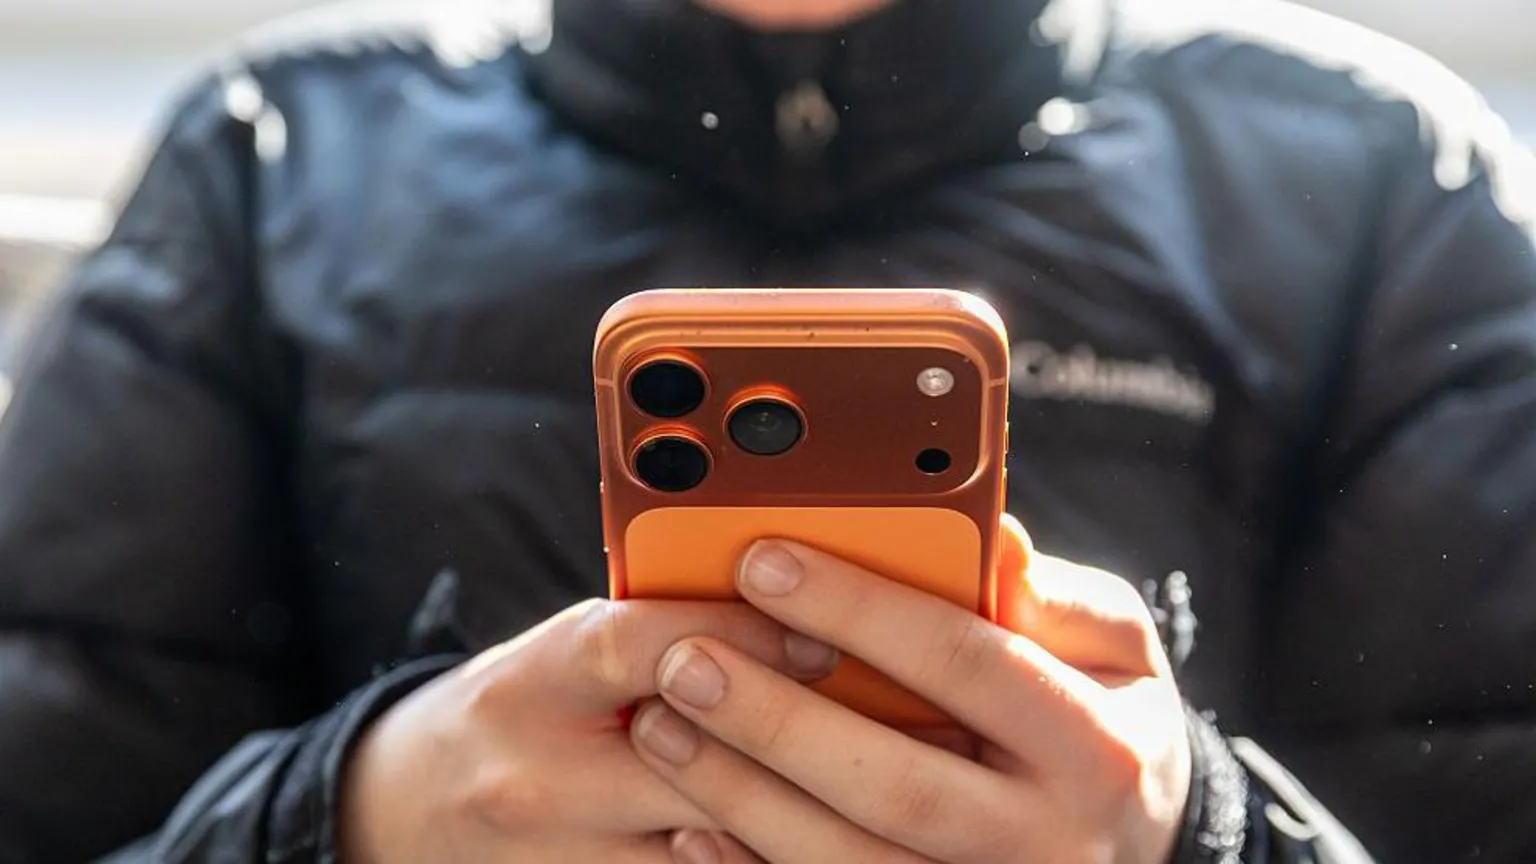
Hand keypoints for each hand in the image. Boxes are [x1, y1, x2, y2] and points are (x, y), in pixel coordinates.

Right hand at [338, 598, 839, 863]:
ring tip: (867, 786)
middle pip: (698, 762)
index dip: (747, 633)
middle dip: (798, 741)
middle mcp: (544, 777)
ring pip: (713, 844)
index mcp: (535, 679)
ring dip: (797, 814)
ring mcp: (565, 858)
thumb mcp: (562, 651)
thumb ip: (654, 633)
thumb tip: (788, 608)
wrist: (408, 807)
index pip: (646, 644)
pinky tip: (810, 835)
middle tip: (887, 722)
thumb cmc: (515, 708)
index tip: (828, 630)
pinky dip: (753, 858)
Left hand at [630, 515, 1191, 863]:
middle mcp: (1043, 840)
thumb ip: (1052, 597)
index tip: (764, 560)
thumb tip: (993, 537)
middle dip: (778, 721)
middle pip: (897, 785)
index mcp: (1095, 746)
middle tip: (684, 659)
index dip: (860, 610)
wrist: (1139, 853)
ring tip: (661, 729)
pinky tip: (689, 823)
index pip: (967, 662)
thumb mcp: (1114, 649)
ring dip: (743, 798)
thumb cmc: (1107, 721)